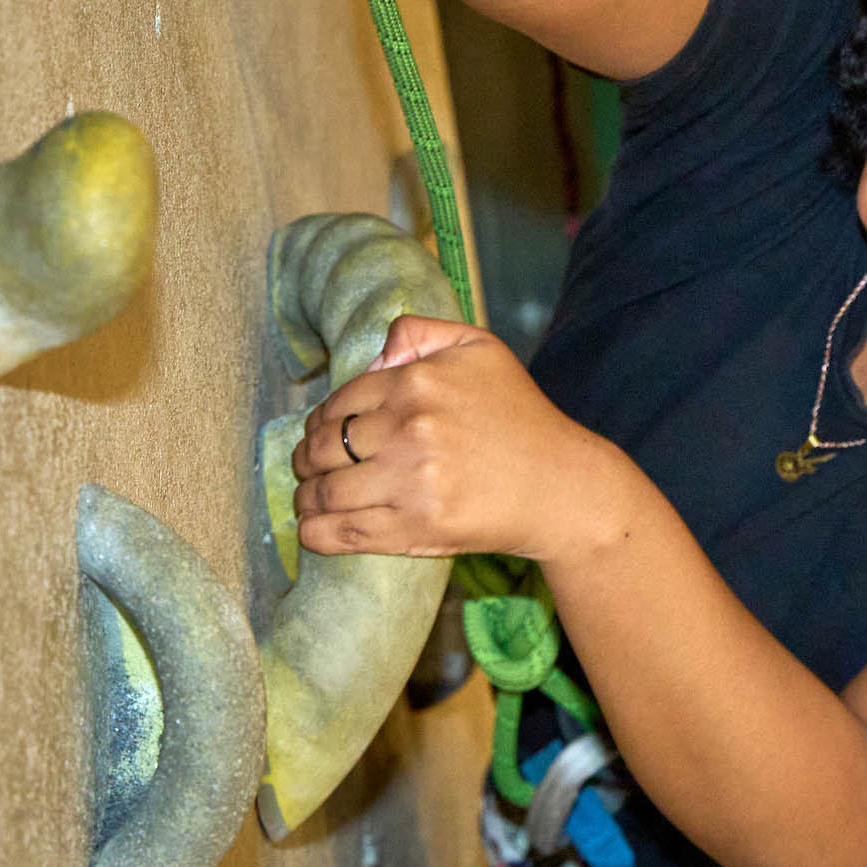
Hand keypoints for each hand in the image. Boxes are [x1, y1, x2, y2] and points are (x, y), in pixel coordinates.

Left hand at [292, 313, 622, 560]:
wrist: (561, 485)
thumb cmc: (521, 416)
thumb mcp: (480, 349)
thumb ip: (421, 333)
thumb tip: (375, 353)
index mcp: (417, 382)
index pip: (339, 403)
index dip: (320, 422)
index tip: (320, 435)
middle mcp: (409, 429)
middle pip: (324, 447)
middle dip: (305, 460)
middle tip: (307, 467)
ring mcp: (410, 482)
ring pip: (326, 491)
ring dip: (306, 497)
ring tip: (308, 499)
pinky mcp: (416, 528)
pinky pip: (344, 532)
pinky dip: (316, 533)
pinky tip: (312, 529)